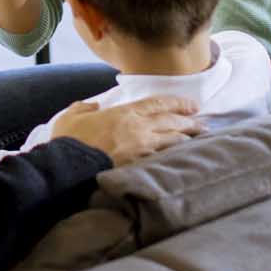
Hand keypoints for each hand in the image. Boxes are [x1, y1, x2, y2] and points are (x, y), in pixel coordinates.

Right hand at [48, 95, 204, 166]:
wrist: (69, 166)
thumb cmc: (69, 140)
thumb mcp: (71, 116)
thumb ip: (84, 108)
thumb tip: (94, 107)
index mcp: (124, 113)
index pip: (158, 104)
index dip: (178, 103)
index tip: (192, 104)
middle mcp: (138, 129)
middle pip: (171, 121)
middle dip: (189, 120)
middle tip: (202, 122)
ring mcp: (141, 149)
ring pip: (172, 140)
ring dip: (188, 138)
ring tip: (200, 138)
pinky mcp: (139, 167)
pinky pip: (163, 158)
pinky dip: (175, 156)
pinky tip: (183, 157)